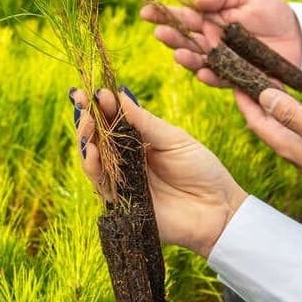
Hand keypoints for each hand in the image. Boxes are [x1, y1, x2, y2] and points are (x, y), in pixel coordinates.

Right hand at [73, 88, 247, 257]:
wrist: (219, 210)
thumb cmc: (202, 171)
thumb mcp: (176, 140)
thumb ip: (146, 122)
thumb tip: (120, 95)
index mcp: (140, 143)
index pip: (114, 121)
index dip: (102, 106)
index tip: (95, 90)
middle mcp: (127, 162)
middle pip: (99, 139)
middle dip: (88, 119)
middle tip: (82, 101)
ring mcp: (123, 183)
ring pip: (94, 161)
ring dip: (86, 140)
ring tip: (86, 122)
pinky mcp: (123, 205)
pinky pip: (102, 185)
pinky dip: (93, 167)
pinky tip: (92, 150)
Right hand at [140, 0, 301, 87]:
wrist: (299, 35)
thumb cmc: (272, 12)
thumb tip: (197, 1)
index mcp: (210, 21)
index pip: (183, 18)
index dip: (164, 14)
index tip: (146, 11)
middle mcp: (212, 43)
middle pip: (186, 42)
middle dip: (172, 38)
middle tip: (160, 33)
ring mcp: (224, 61)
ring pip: (199, 62)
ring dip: (187, 60)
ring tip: (179, 55)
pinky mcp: (238, 78)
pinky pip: (222, 79)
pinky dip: (211, 77)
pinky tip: (202, 72)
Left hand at [235, 88, 301, 199]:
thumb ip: (291, 113)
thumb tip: (263, 95)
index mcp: (288, 146)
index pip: (256, 121)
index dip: (243, 100)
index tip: (232, 79)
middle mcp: (296, 146)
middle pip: (269, 119)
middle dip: (257, 97)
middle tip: (249, 73)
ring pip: (291, 117)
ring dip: (282, 98)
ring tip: (275, 77)